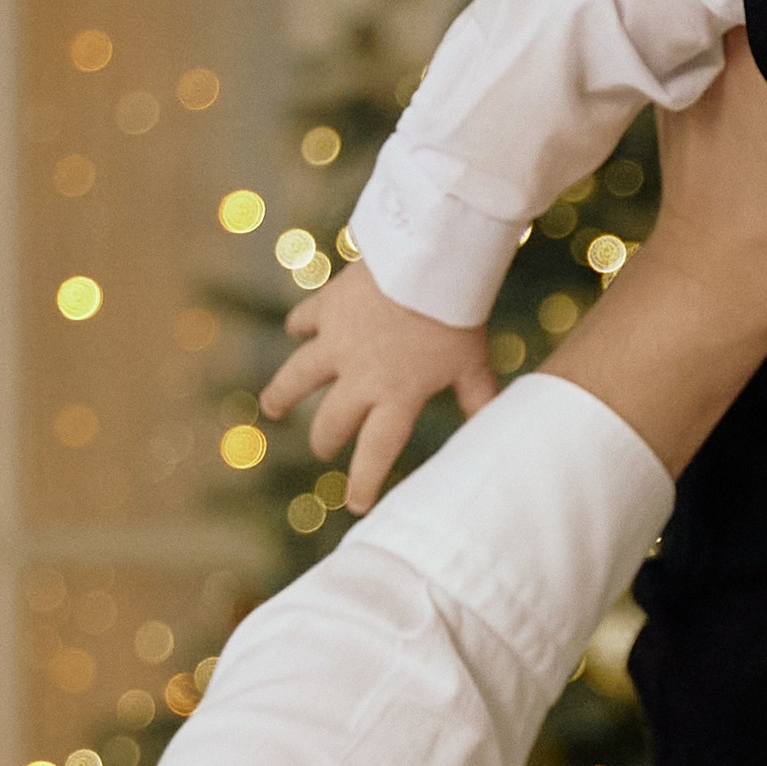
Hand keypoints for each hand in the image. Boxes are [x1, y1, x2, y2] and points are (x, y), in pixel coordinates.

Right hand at [260, 256, 497, 513]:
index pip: (374, 453)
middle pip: (331, 422)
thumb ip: (478, 398)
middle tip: (323, 448)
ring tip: (271, 408)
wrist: (427, 260)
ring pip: (297, 377)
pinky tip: (296, 330)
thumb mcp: (472, 362)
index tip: (356, 505)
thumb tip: (495, 429)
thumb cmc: (457, 315)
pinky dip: (300, 325)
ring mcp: (337, 342)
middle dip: (326, 441)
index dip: (363, 482)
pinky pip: (306, 320)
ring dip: (282, 394)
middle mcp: (359, 376)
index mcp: (396, 397)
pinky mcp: (327, 307)